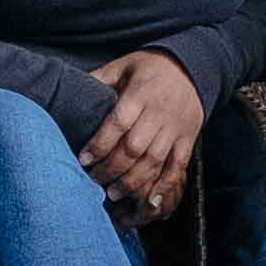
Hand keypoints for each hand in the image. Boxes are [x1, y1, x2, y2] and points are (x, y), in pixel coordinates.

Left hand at [77, 52, 207, 214]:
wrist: (192, 66)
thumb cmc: (150, 67)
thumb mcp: (123, 65)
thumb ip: (100, 79)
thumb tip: (73, 91)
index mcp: (140, 93)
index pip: (117, 124)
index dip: (99, 145)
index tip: (83, 159)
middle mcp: (159, 112)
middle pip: (134, 148)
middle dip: (111, 169)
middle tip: (94, 181)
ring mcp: (176, 127)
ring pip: (154, 161)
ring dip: (133, 182)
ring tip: (113, 193)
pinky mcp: (189, 138)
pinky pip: (178, 166)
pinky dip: (164, 185)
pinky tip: (149, 201)